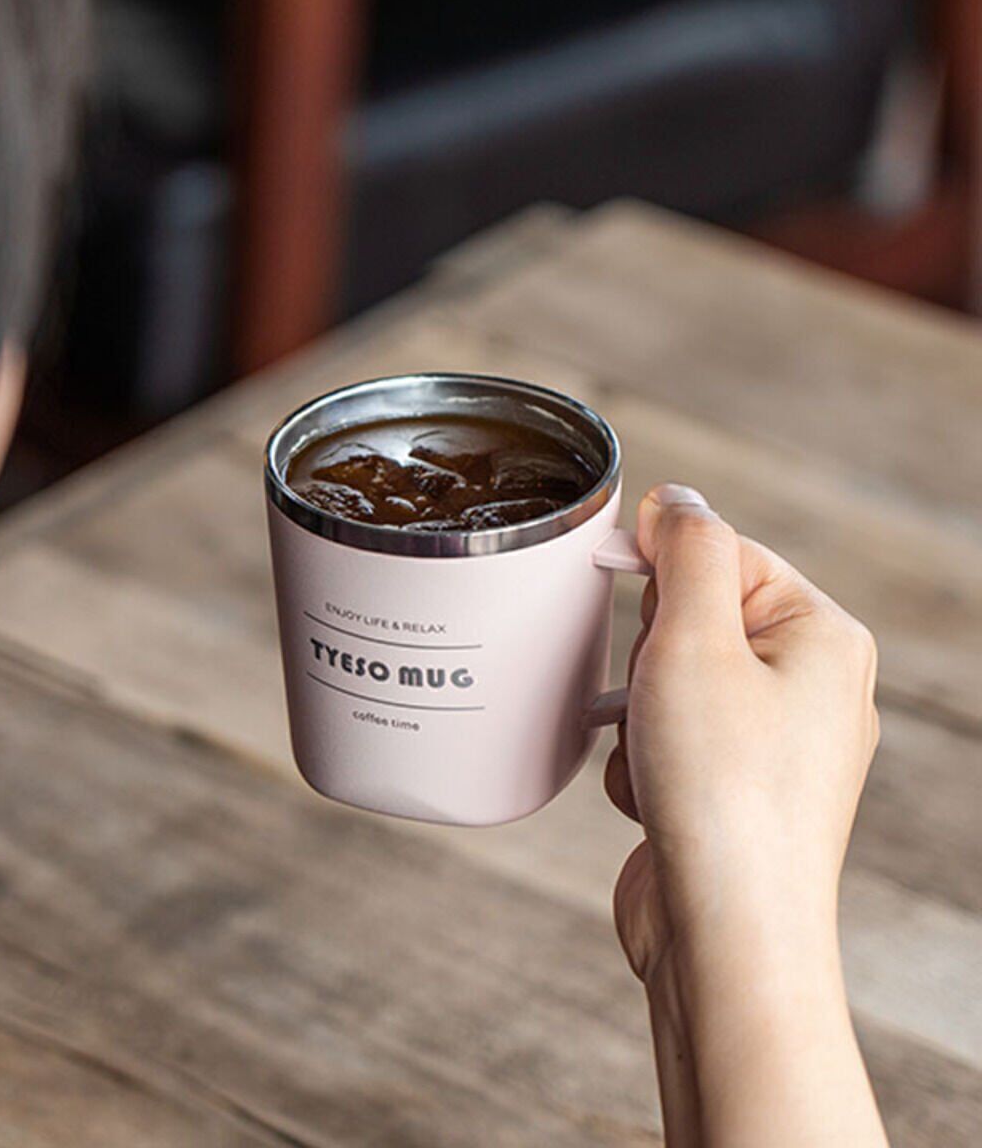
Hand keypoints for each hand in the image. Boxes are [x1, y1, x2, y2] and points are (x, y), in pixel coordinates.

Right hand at [605, 483, 885, 1146]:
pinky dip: (641, 760)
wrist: (725, 935)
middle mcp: (813, 688)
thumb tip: (676, 500)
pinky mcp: (736, 792)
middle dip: (649, 653)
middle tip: (653, 694)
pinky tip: (650, 797)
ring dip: (637, 710)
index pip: (726, 553)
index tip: (612, 583)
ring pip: (671, 680)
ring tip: (652, 755)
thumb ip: (687, 551)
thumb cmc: (719, 791)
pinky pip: (669, 739)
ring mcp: (776, 745)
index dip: (661, 566)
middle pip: (696, 617)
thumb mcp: (694, 640)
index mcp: (823, 638)